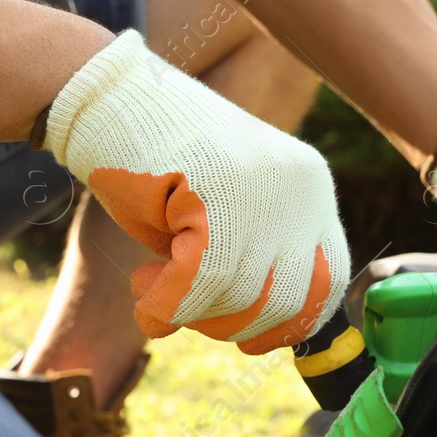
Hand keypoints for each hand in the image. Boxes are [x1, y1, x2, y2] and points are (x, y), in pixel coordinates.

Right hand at [44, 32, 348, 354]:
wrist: (105, 99)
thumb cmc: (155, 163)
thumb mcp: (223, 215)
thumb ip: (247, 263)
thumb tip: (255, 336)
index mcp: (309, 187)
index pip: (331, 279)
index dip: (292, 322)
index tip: (250, 338)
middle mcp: (298, 185)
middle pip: (290, 298)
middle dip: (235, 326)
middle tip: (188, 313)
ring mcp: (261, 186)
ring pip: (243, 296)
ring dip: (192, 315)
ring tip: (151, 290)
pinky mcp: (215, 191)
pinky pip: (199, 282)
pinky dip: (165, 307)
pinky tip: (144, 301)